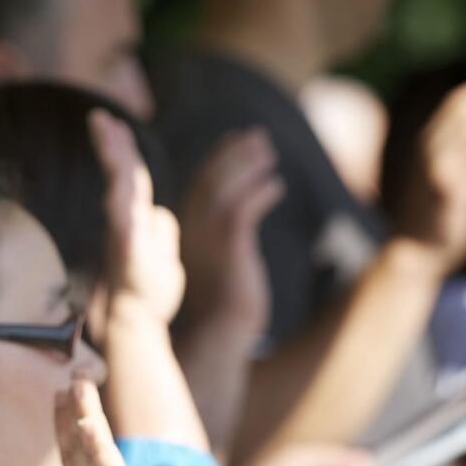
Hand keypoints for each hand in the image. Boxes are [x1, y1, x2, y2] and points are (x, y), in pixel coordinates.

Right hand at [57, 378, 177, 465]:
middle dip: (70, 413)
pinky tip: (89, 425)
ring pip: (90, 457)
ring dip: (83, 417)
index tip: (60, 396)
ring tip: (76, 384)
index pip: (72, 464)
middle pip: (75, 453)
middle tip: (69, 375)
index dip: (64, 428)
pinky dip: (98, 449)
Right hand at [88, 110, 184, 328]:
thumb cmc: (148, 289)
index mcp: (135, 217)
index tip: (112, 122)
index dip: (122, 148)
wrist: (137, 323)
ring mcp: (125, 237)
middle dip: (111, 144)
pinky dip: (120, 203)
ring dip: (114, 162)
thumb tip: (159, 212)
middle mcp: (127, 222)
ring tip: (105, 133)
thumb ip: (160, 227)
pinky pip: (124, 223)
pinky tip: (115, 186)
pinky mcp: (129, 255)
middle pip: (123, 174)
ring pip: (121, 191)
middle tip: (98, 117)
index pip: (131, 174)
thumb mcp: (162, 250)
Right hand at [179, 128, 283, 337]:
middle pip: (212, 178)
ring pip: (226, 188)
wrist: (219, 330)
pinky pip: (244, 208)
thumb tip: (233, 225)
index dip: (218, 158)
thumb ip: (221, 237)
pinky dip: (260, 193)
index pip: (201, 183)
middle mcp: (194, 227)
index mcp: (189, 228)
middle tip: (258, 136)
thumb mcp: (219, 261)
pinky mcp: (230, 245)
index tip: (235, 139)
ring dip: (248, 166)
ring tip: (270, 152)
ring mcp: (209, 236)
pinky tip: (277, 186)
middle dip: (234, 153)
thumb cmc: (221, 301)